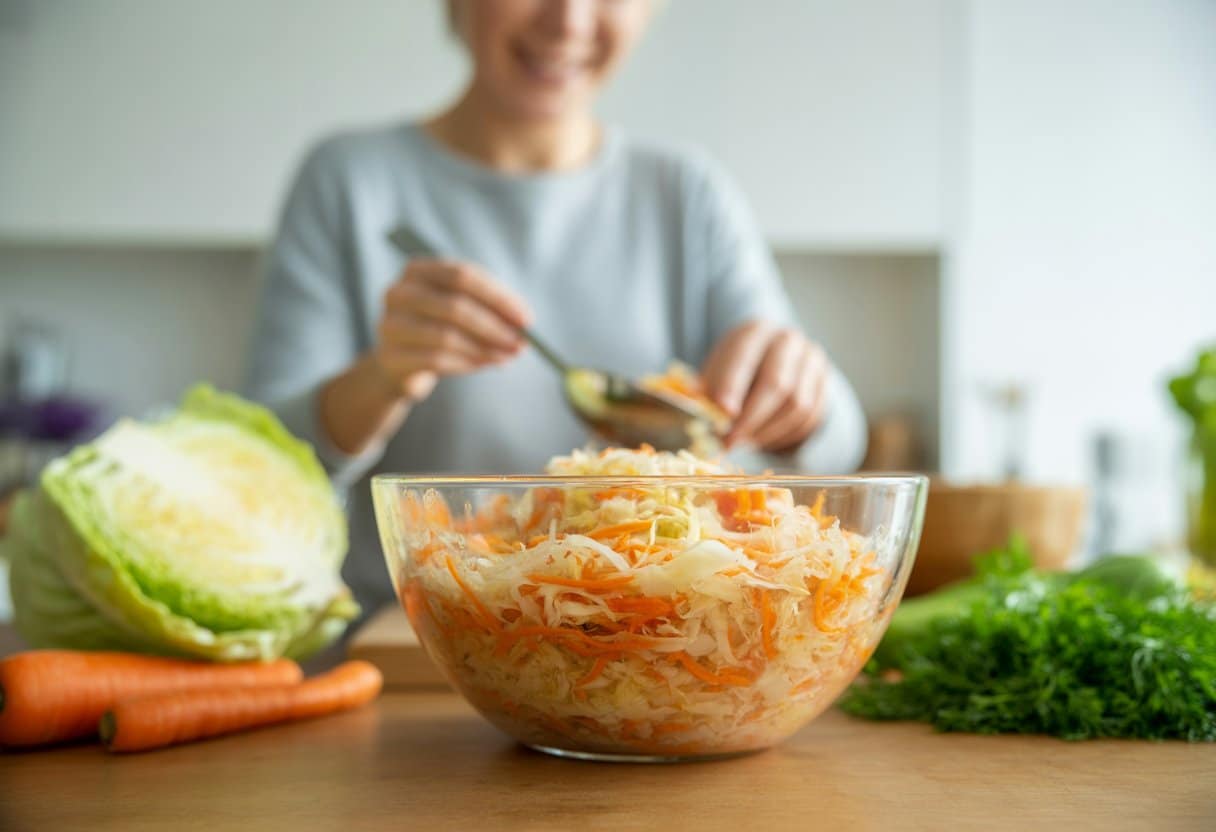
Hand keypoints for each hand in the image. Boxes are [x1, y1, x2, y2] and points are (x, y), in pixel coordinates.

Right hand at [372, 259, 531, 402]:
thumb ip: (490, 311)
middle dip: (494, 327)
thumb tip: (524, 327)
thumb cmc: (439, 327)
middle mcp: (399, 292)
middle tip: (521, 344)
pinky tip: (483, 365)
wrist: (401, 362)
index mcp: (419, 269)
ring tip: (506, 357)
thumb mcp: (462, 310)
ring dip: (484, 349)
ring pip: (445, 336)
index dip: (498, 298)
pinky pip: (435, 360)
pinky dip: (466, 364)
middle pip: (454, 306)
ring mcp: (390, 324)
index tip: (527, 319)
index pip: (463, 276)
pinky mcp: (390, 356)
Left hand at [702, 321, 829, 451]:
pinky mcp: (825, 384)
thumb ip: (708, 391)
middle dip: (751, 418)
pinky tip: (764, 441)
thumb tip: (701, 414)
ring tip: (745, 443)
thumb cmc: (735, 372)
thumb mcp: (716, 373)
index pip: (745, 354)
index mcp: (756, 331)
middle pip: (777, 383)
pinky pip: (810, 418)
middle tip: (730, 441)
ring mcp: (812, 361)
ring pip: (797, 405)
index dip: (733, 385)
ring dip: (768, 431)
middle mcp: (788, 340)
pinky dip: (785, 436)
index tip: (723, 413)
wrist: (771, 364)